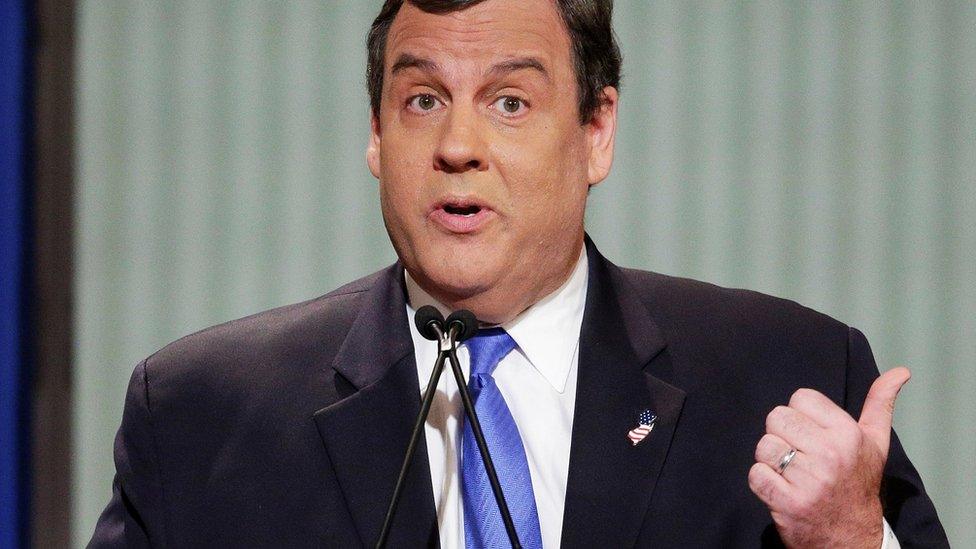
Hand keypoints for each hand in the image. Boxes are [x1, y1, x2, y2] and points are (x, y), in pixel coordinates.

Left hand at [748, 367, 910, 547]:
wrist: (852, 538)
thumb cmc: (858, 484)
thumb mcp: (875, 443)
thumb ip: (880, 404)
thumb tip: (900, 371)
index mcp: (847, 434)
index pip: (799, 398)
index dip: (801, 415)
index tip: (813, 435)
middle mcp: (829, 455)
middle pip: (777, 418)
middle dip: (784, 436)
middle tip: (801, 456)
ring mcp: (808, 480)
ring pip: (764, 445)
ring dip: (772, 460)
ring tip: (792, 473)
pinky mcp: (786, 502)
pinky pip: (755, 473)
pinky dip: (763, 481)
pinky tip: (782, 489)